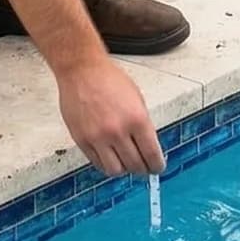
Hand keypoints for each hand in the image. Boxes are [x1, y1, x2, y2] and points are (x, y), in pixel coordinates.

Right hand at [57, 59, 166, 176]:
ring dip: (123, 169)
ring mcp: (98, 137)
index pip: (152, 154)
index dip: (157, 165)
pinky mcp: (82, 140)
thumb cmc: (108, 78)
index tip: (157, 167)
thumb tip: (147, 146)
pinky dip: (106, 163)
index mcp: (137, 119)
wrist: (82, 70)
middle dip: (142, 169)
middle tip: (143, 168)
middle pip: (135, 165)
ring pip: (115, 170)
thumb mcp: (137, 98)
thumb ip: (143, 124)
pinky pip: (97, 163)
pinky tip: (110, 157)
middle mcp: (118, 131)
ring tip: (125, 163)